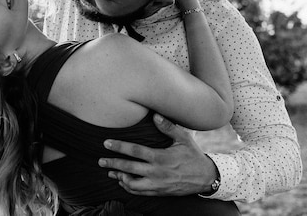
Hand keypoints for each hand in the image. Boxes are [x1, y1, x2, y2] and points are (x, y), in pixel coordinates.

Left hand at [98, 114, 217, 195]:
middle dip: (112, 164)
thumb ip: (168, 127)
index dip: (119, 147)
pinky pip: (139, 192)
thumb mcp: (183, 139)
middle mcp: (157, 172)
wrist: (205, 178)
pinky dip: (129, 187)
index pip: (135, 151)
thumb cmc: (193, 155)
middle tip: (100, 161)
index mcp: (161, 157)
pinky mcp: (159, 192)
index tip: (106, 143)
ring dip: (119, 178)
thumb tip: (155, 115)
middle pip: (129, 169)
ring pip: (132, 184)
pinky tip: (123, 181)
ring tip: (111, 172)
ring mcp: (157, 184)